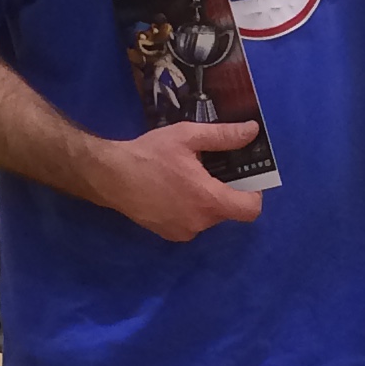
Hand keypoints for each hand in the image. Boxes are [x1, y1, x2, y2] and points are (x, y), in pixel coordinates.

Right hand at [100, 121, 263, 240]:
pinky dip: (189, 208)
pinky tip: (173, 190)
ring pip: (209, 216)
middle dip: (225, 190)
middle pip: (228, 210)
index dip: (254, 193)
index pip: (250, 209)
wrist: (110, 176)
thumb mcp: (187, 137)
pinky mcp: (168, 234)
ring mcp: (183, 232)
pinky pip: (191, 222)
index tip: (245, 177)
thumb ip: (223, 136)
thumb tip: (252, 131)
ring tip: (187, 177)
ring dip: (205, 199)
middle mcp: (199, 222)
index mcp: (208, 200)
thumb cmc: (150, 154)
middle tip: (209, 168)